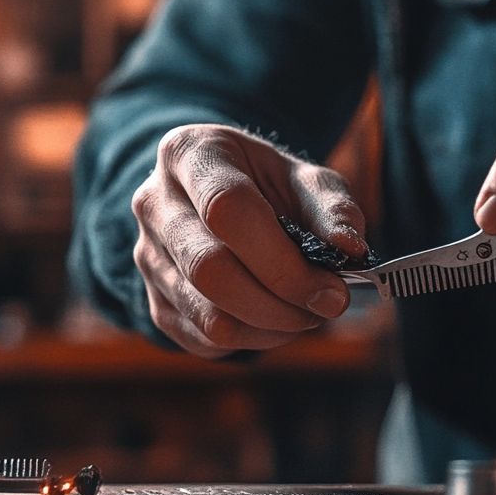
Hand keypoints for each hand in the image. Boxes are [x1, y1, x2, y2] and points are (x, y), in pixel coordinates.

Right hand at [131, 125, 366, 357]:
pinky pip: (204, 340)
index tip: (333, 287)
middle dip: (280, 302)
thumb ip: (333, 209)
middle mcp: (154, 203)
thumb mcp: (306, 179)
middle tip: (327, 305)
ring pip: (208, 315)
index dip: (282, 260)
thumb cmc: (269, 186)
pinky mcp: (154, 301)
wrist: (222, 200)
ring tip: (306, 312)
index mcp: (189, 154)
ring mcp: (147, 256)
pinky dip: (253, 340)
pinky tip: (277, 319)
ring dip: (272, 327)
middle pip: (209, 269)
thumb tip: (349, 250)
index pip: (225, 209)